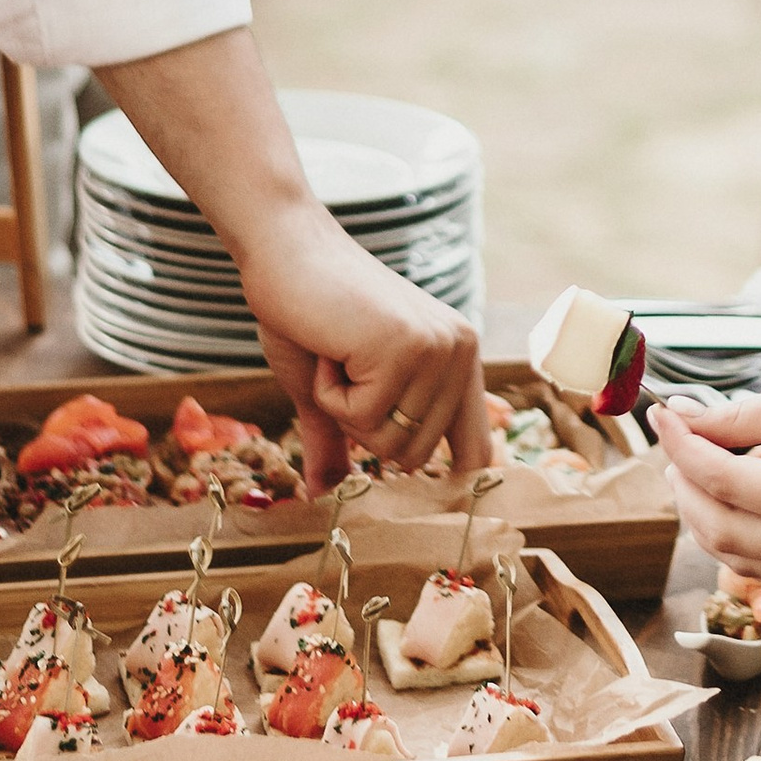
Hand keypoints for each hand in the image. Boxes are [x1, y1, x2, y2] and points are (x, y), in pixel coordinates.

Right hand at [231, 205, 490, 489]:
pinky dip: (328, 391)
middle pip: (414, 457)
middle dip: (361, 428)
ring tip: (338, 352)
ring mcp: (437, 349)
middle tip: (345, 370)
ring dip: (342, 408)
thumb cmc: (306, 316)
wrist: (283, 253)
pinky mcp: (406, 348)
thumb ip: (339, 441)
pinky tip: (329, 345)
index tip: (442, 506)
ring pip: (387, 442)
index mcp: (457, 359)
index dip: (458, 482)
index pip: (477, 447)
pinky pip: (360, 418)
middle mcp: (459, 353)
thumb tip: (325, 496)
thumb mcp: (329, 390)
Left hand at [654, 357, 760, 579]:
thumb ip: (746, 416)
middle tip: (674, 439)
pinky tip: (736, 494)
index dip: (683, 446)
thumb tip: (685, 420)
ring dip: (707, 515)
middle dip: (685, 486)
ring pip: (741, 558)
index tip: (662, 413)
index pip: (725, 481)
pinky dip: (742, 535)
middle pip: (722, 531)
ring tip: (695, 466)